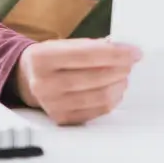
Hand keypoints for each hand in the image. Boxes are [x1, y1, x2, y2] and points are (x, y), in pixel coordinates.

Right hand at [14, 38, 140, 125]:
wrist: (28, 78)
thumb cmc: (51, 57)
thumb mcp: (64, 44)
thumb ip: (91, 45)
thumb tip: (122, 48)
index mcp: (43, 57)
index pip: (88, 54)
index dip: (116, 53)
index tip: (134, 51)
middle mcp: (45, 83)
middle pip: (96, 77)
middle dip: (121, 68)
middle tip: (131, 61)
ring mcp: (53, 104)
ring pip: (100, 96)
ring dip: (119, 84)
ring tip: (124, 74)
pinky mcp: (62, 119)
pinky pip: (97, 111)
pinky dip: (112, 99)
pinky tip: (115, 88)